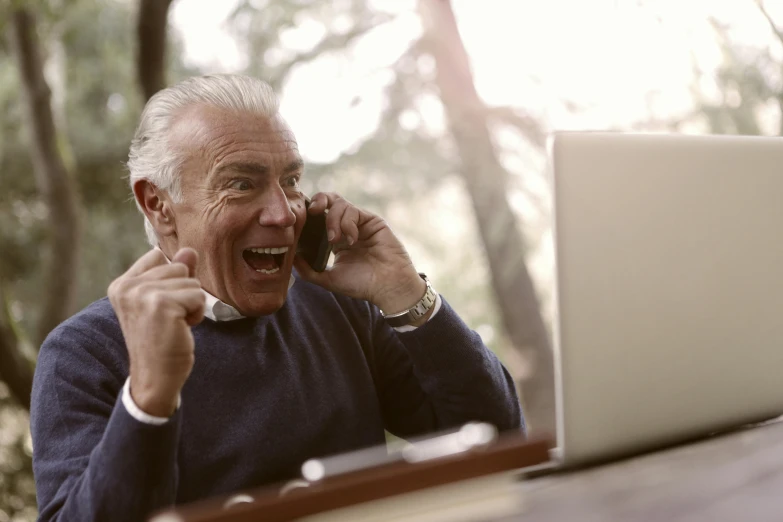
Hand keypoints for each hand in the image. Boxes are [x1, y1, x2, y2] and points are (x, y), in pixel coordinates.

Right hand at [108, 248, 204, 416]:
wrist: (155, 377)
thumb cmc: (161, 340)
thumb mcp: (164, 303)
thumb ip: (174, 275)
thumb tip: (189, 250)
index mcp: (122, 284)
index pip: (158, 256)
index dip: (171, 279)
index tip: (161, 306)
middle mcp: (127, 286)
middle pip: (178, 267)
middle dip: (184, 292)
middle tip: (169, 319)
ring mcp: (143, 294)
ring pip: (191, 281)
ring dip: (191, 304)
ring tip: (175, 324)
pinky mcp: (162, 304)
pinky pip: (198, 295)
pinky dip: (197, 313)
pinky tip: (181, 329)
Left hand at [293, 193, 429, 320]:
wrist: (387, 287)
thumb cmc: (362, 285)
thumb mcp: (329, 279)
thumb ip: (309, 271)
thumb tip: (291, 258)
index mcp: (336, 239)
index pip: (319, 218)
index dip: (309, 214)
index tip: (300, 220)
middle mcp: (347, 227)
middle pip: (329, 201)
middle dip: (318, 201)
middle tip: (313, 212)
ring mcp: (360, 223)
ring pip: (340, 204)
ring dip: (333, 220)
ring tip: (335, 240)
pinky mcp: (372, 220)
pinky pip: (354, 211)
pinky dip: (347, 223)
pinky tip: (351, 239)